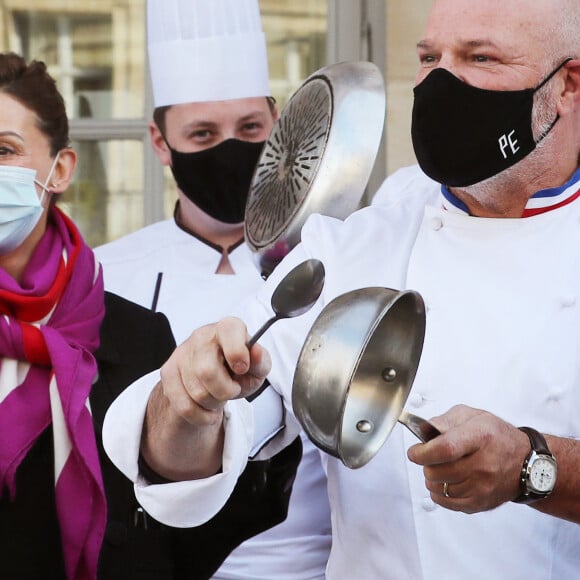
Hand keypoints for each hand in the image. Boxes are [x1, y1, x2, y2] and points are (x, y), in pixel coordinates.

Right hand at [160, 316, 271, 427]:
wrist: (216, 379)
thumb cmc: (239, 370)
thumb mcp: (257, 368)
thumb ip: (261, 361)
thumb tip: (256, 352)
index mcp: (228, 327)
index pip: (229, 331)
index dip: (237, 354)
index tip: (242, 368)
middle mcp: (202, 335)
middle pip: (207, 371)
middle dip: (225, 390)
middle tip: (232, 390)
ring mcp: (182, 352)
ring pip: (196, 392)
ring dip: (213, 403)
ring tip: (219, 397)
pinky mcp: (168, 371)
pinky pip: (183, 405)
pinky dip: (200, 415)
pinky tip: (207, 409)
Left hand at [407, 404, 529, 512]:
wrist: (525, 462)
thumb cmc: (496, 436)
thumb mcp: (471, 415)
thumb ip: (444, 420)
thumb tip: (424, 431)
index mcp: (480, 437)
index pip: (445, 449)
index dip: (423, 452)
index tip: (414, 452)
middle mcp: (483, 464)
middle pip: (438, 471)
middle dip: (426, 463)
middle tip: (431, 456)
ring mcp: (483, 487)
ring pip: (439, 488)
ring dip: (432, 478)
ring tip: (441, 467)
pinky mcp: (481, 503)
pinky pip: (446, 502)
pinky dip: (439, 492)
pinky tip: (446, 480)